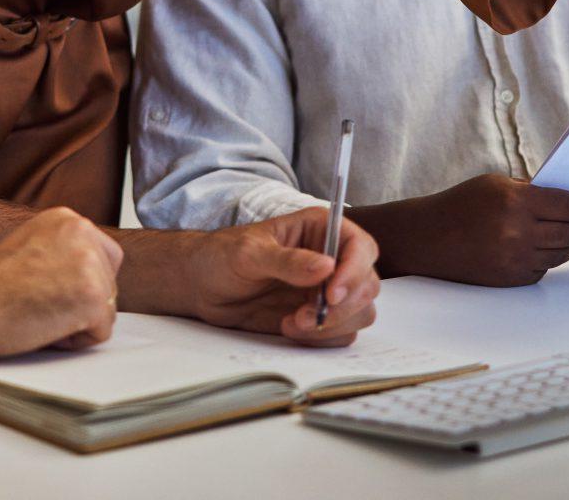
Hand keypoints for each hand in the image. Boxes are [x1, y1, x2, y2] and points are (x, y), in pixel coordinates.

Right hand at [0, 207, 122, 357]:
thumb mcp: (30, 249)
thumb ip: (61, 253)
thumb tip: (83, 274)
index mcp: (67, 219)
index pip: (105, 257)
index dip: (80, 284)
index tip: (48, 290)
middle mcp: (83, 232)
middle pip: (109, 284)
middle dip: (80, 304)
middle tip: (38, 304)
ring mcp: (91, 263)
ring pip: (107, 309)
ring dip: (76, 323)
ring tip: (37, 314)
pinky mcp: (93, 297)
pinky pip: (101, 332)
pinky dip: (74, 341)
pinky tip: (42, 326)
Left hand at [186, 208, 379, 346]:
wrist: (202, 286)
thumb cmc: (222, 256)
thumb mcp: (249, 253)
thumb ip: (287, 260)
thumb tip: (326, 267)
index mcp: (320, 230)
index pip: (361, 247)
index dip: (355, 271)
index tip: (332, 294)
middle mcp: (331, 259)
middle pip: (367, 285)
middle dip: (342, 306)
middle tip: (306, 315)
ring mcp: (326, 290)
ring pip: (359, 312)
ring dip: (332, 325)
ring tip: (292, 323)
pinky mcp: (318, 316)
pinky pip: (340, 333)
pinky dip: (320, 338)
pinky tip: (289, 328)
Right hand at [366, 175, 568, 286]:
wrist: (428, 239)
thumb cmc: (462, 204)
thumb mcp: (496, 185)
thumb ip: (533, 192)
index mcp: (516, 203)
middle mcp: (519, 234)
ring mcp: (516, 260)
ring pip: (564, 252)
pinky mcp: (513, 279)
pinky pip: (546, 266)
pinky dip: (554, 254)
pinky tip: (557, 245)